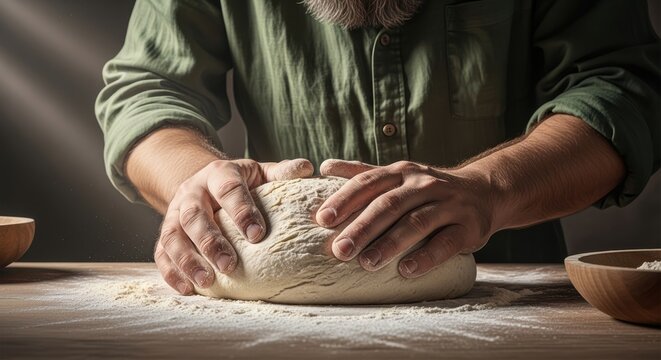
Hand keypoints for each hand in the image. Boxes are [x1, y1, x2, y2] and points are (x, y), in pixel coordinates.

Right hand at [155, 158, 312, 294]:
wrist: (203, 181)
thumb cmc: (240, 182)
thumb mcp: (259, 172)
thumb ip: (280, 172)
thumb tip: (306, 168)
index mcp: (218, 174)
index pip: (229, 189)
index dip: (241, 211)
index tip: (257, 235)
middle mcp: (192, 192)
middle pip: (195, 215)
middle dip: (210, 241)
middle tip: (229, 265)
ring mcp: (174, 213)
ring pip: (173, 236)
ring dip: (188, 260)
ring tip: (207, 281)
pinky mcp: (165, 233)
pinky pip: (161, 252)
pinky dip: (171, 272)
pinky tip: (187, 289)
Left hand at [317, 159, 493, 277]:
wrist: (484, 191)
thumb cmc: (429, 189)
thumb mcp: (399, 176)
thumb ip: (364, 173)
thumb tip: (325, 167)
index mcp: (402, 173)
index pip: (368, 182)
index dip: (345, 199)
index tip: (322, 219)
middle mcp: (424, 184)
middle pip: (389, 204)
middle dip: (362, 227)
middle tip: (339, 249)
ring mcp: (448, 204)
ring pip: (416, 223)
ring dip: (390, 244)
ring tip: (367, 263)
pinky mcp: (468, 227)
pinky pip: (446, 243)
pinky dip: (425, 257)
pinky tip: (406, 271)